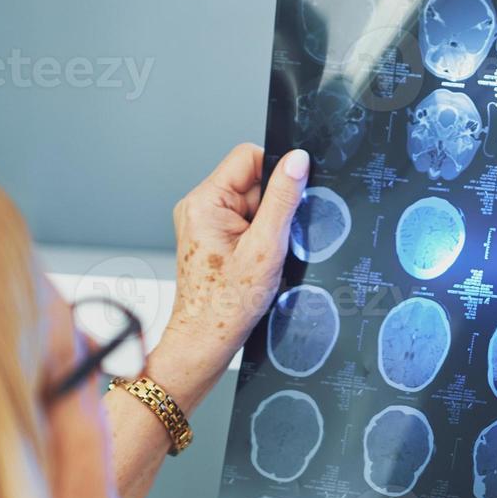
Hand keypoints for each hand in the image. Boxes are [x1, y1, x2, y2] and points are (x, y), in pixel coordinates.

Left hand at [152, 143, 308, 410]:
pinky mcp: (211, 238)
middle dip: (272, 208)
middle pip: (252, 182)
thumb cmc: (226, 304)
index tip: (287, 203)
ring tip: (260, 257)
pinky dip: (258, 240)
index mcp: (205, 201)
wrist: (206, 340)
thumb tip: (297, 160)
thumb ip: (283, 199)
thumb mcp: (266, 247)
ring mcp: (204, 222)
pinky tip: (255, 262)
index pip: (248, 157)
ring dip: (266, 227)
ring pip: (252, 205)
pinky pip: (245, 223)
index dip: (275, 175)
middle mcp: (199, 207)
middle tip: (271, 242)